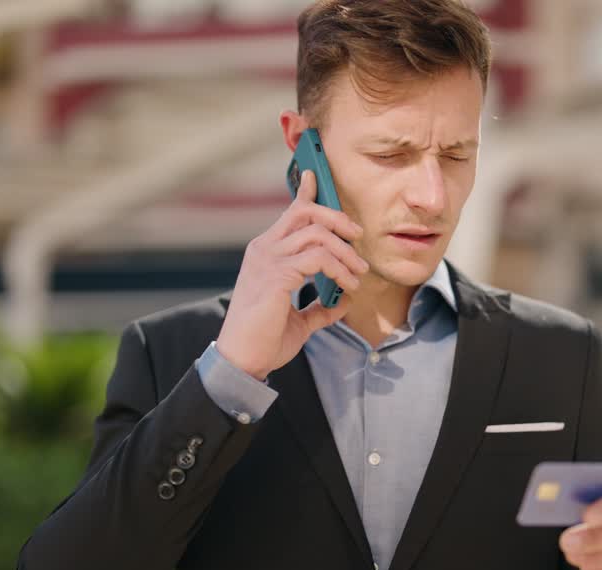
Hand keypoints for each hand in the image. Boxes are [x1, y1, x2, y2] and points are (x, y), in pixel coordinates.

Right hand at [215, 170, 369, 379]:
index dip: (305, 192)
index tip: (315, 175)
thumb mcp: (299, 321)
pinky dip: (339, 269)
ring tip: (358, 273)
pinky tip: (348, 285)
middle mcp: (264, 249)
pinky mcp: (276, 275)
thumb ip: (320, 308)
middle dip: (338, 219)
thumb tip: (343, 302)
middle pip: (306, 213)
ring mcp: (268, 260)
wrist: (243, 362)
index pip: (289, 213)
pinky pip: (318, 258)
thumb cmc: (264, 341)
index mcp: (266, 253)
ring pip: (317, 233)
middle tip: (358, 237)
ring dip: (345, 252)